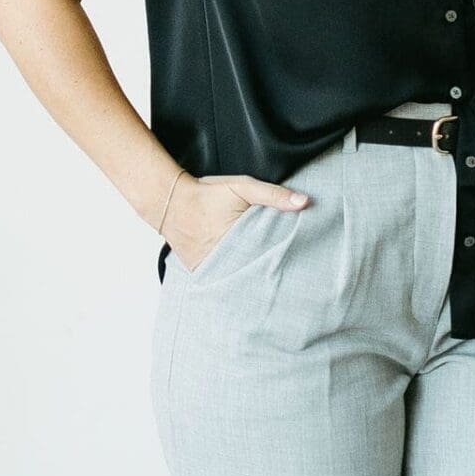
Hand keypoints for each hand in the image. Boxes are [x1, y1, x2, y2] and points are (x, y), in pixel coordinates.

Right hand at [168, 172, 308, 271]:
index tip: (295, 270)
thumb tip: (304, 202)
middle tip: (284, 284)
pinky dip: (226, 280)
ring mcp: (209, 268)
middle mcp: (223, 260)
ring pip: (234, 280)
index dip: (280, 265)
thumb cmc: (207, 194)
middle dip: (265, 276)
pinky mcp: (198, 272)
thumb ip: (273, 195)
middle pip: (252, 274)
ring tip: (262, 287)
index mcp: (239, 242)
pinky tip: (237, 281)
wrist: (170, 201)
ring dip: (246, 280)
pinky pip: (216, 281)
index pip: (267, 261)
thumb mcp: (242, 188)